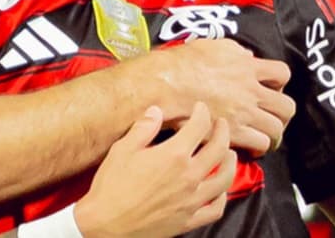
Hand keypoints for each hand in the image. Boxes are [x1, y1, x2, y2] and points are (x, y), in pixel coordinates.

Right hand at [75, 103, 237, 237]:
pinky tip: (220, 190)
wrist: (105, 226)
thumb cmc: (111, 187)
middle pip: (219, 149)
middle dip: (223, 132)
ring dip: (230, 162)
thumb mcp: (123, 150)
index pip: (199, 127)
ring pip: (224, 178)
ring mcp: (191, 200)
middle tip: (221, 124)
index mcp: (173, 155)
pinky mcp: (188, 220)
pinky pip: (215, 209)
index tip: (201, 108)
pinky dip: (222, 197)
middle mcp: (188, 177)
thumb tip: (157, 110)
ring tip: (229, 153)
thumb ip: (143, 128)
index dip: (202, 113)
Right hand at [146, 38, 293, 154]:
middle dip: (282, 114)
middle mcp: (251, 91)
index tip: (271, 89)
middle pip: (286, 106)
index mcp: (247, 67)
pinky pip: (260, 143)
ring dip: (273, 133)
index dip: (280, 83)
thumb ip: (235, 52)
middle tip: (272, 117)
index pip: (282, 74)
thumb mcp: (212, 46)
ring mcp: (244, 113)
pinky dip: (258, 146)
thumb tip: (247, 57)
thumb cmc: (182, 64)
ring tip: (264, 136)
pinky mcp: (234, 132)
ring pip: (276, 128)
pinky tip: (250, 146)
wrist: (165, 85)